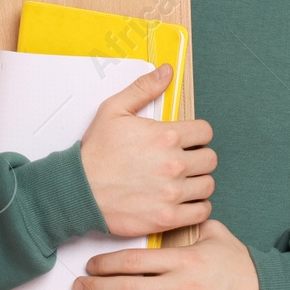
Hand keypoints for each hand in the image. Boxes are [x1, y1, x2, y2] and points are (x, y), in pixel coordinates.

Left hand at [73, 219, 260, 289]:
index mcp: (184, 260)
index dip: (106, 263)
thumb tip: (161, 216)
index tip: (92, 264)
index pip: (133, 260)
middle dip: (96, 288)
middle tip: (78, 286)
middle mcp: (180, 288)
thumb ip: (187, 225)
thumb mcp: (216, 234)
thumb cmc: (240, 265)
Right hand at [79, 63, 216, 237]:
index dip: (197, 135)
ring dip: (199, 182)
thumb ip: (143, 88)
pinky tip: (185, 201)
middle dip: (199, 158)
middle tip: (185, 161)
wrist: (78, 190)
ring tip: (184, 181)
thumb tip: (165, 72)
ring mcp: (172, 192)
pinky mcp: (167, 217)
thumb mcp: (114, 110)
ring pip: (208, 185)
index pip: (205, 132)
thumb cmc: (95, 154)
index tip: (188, 141)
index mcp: (166, 136)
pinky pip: (201, 211)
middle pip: (210, 159)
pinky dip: (197, 207)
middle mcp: (173, 164)